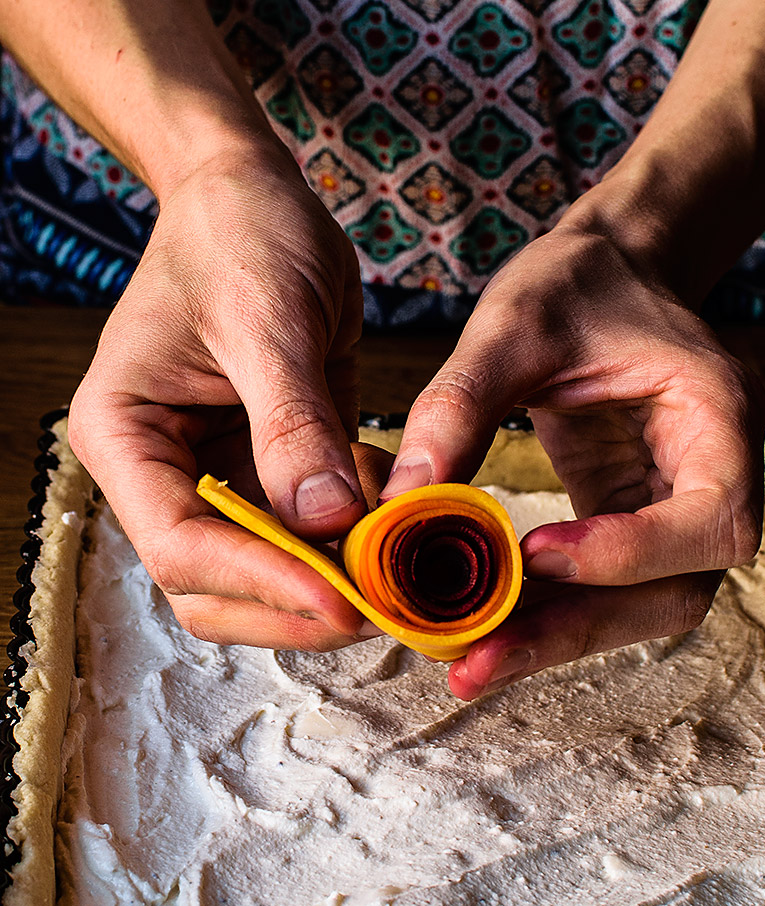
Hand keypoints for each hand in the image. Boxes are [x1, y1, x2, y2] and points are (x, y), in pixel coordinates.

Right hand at [69, 142, 381, 649]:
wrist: (254, 198)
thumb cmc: (239, 233)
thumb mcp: (269, 318)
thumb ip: (293, 422)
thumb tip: (326, 520)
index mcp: (125, 435)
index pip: (179, 545)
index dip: (260, 582)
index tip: (341, 600)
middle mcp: (159, 472)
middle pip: (211, 586)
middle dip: (293, 608)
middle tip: (380, 606)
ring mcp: (213, 479)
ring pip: (261, 575)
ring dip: (329, 585)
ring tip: (398, 571)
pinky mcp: (265, 474)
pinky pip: (306, 536)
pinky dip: (351, 541)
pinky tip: (393, 512)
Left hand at [381, 223, 764, 699]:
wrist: (602, 276)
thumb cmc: (578, 284)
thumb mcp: (514, 325)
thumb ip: (461, 405)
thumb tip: (404, 499)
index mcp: (717, 417)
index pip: (708, 518)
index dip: (629, 553)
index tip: (535, 555)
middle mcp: (712, 479)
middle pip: (674, 591)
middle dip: (575, 630)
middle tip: (477, 664)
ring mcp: (674, 513)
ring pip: (638, 607)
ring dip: (554, 640)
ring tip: (466, 665)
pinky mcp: (631, 527)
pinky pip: (600, 590)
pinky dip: (543, 614)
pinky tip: (478, 629)